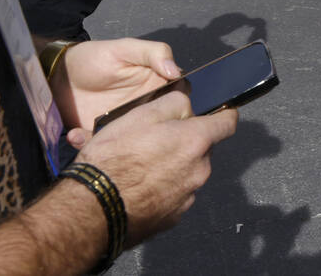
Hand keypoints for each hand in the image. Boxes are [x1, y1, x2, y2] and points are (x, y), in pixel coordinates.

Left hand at [51, 38, 180, 137]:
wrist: (58, 76)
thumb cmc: (94, 58)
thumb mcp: (125, 49)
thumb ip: (153, 53)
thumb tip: (176, 71)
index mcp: (158, 85)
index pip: (181, 99)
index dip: (180, 108)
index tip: (167, 112)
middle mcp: (147, 107)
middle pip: (164, 124)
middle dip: (155, 133)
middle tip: (134, 131)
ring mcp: (127, 124)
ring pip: (138, 140)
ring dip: (123, 142)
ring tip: (102, 136)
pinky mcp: (106, 136)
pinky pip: (107, 147)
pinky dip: (91, 144)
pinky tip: (76, 135)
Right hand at [76, 91, 237, 246]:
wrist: (91, 210)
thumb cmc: (113, 160)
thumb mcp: (141, 115)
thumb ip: (174, 103)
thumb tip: (187, 105)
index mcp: (196, 141)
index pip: (228, 122)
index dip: (223, 114)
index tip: (217, 113)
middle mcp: (199, 170)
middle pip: (202, 149)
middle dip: (184, 142)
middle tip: (154, 141)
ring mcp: (187, 196)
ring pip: (186, 172)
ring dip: (171, 167)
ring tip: (138, 167)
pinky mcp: (172, 217)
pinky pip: (173, 195)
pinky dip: (161, 189)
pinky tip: (136, 187)